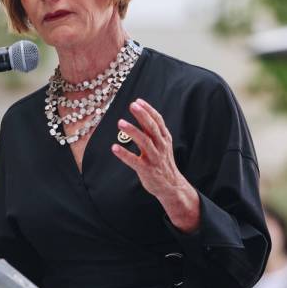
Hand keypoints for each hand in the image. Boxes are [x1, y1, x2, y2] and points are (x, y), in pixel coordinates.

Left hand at [111, 98, 199, 232]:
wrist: (172, 186)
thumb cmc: (163, 162)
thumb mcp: (163, 145)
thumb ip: (154, 132)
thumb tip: (142, 114)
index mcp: (165, 139)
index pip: (158, 121)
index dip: (148, 110)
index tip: (138, 101)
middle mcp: (161, 146)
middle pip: (152, 128)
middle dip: (142, 115)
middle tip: (132, 105)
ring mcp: (154, 158)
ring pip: (144, 142)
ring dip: (132, 131)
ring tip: (120, 123)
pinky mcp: (147, 170)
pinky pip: (134, 161)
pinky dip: (124, 154)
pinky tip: (114, 148)